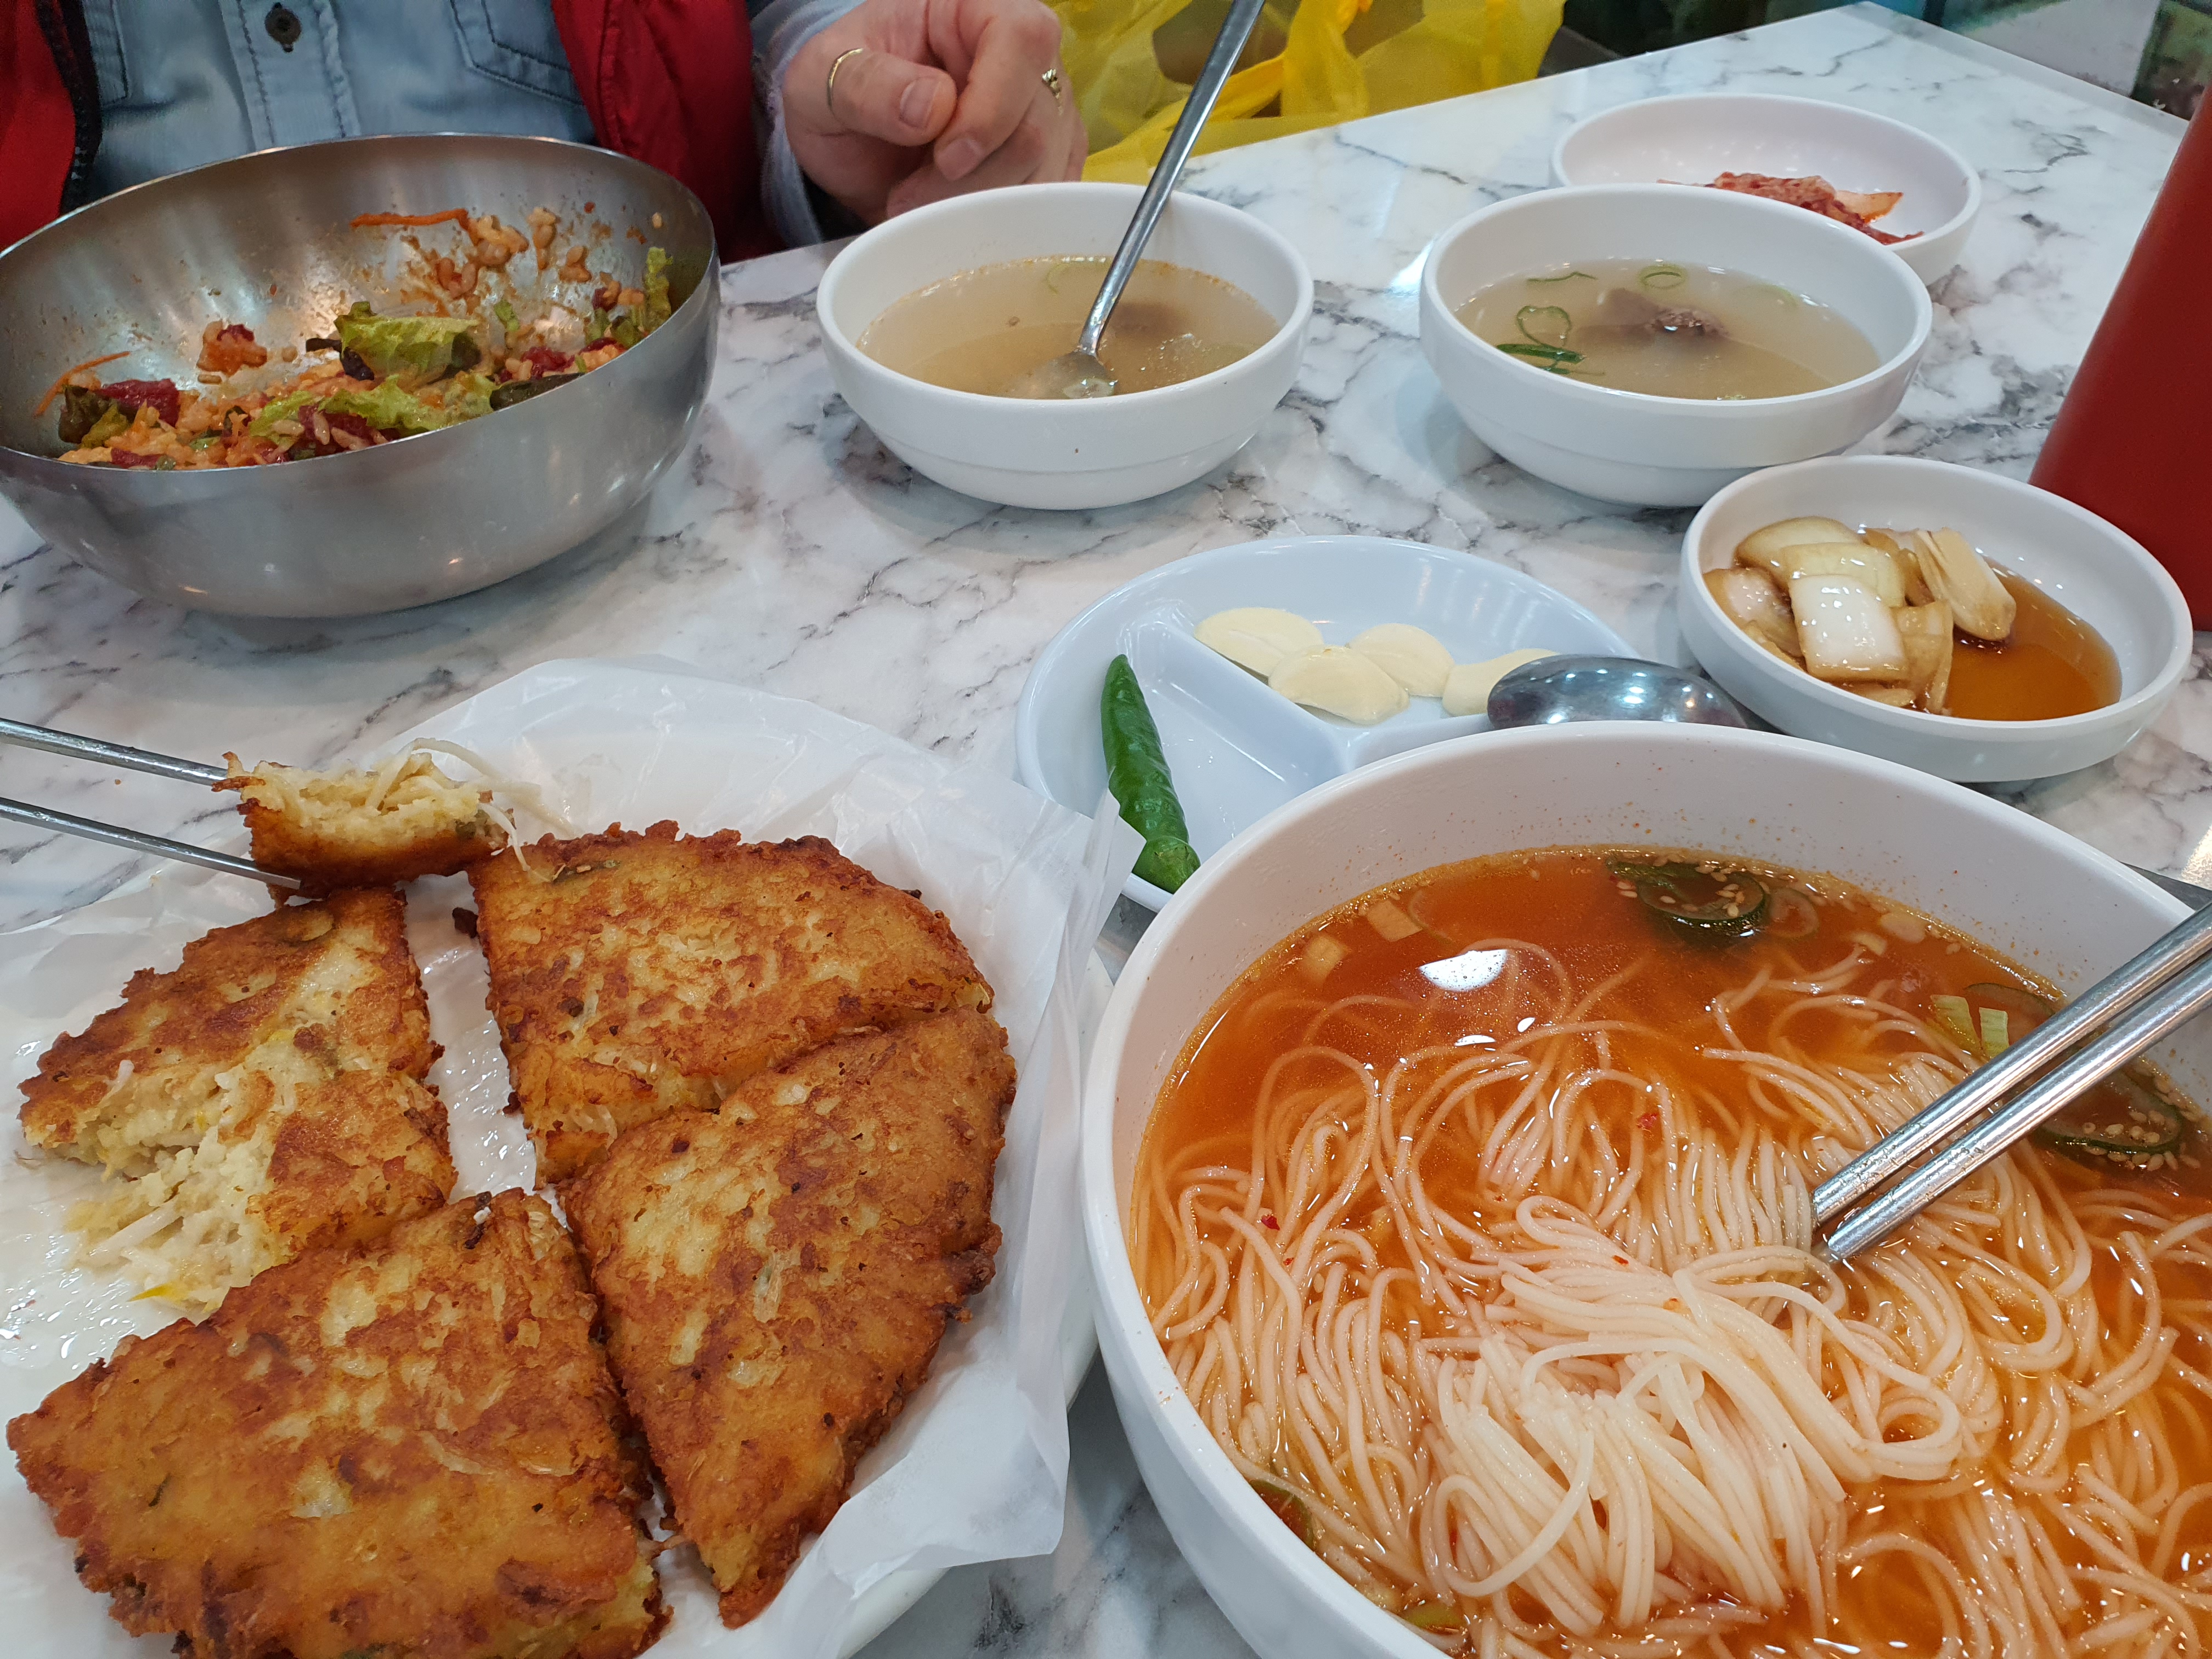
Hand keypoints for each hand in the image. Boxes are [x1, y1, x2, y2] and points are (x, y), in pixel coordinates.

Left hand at [784, 0, 1087, 226]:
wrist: (854, 136)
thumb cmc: (842, 89)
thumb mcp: (822, 78)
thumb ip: (866, 85)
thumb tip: (931, 107)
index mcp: (975, 7)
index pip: (1020, 41)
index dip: (991, 108)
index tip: (945, 157)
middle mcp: (1024, 53)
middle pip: (1035, 124)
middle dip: (971, 177)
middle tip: (906, 197)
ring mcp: (1046, 108)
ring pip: (1043, 173)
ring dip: (977, 206)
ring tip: (917, 205)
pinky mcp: (1051, 158)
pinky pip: (1046, 201)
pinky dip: (998, 222)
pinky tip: (952, 216)